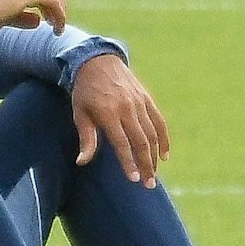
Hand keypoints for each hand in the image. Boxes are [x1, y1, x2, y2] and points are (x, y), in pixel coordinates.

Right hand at [0, 0, 66, 32]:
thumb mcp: (4, 14)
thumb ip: (22, 15)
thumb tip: (39, 21)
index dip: (49, 1)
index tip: (49, 19)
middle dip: (59, 4)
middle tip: (57, 23)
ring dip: (60, 11)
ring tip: (58, 29)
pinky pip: (53, 2)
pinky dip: (59, 15)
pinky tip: (57, 29)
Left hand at [71, 55, 170, 186]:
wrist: (97, 61)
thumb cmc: (85, 92)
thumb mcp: (79, 113)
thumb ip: (86, 138)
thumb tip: (82, 162)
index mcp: (108, 113)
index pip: (121, 144)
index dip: (129, 163)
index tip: (134, 180)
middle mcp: (126, 108)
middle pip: (141, 142)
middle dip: (146, 165)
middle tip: (149, 184)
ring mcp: (139, 102)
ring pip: (152, 134)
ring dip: (155, 156)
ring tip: (155, 174)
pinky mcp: (147, 99)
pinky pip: (159, 121)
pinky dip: (164, 139)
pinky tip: (164, 155)